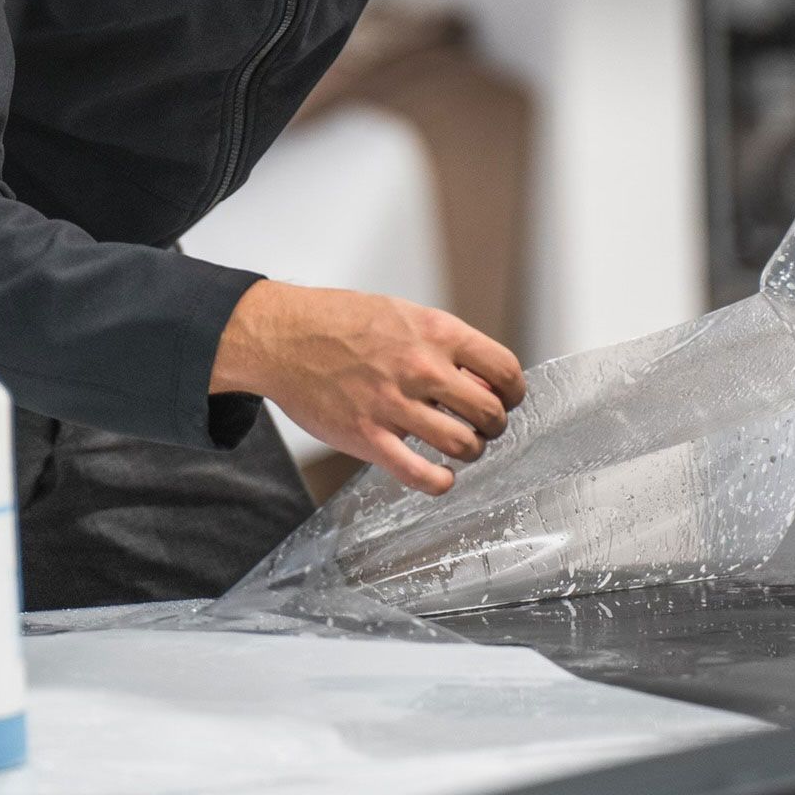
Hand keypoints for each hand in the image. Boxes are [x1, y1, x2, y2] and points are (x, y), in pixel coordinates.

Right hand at [210, 280, 525, 494]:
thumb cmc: (341, 321)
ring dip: (469, 451)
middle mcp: (420, 367)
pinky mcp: (367, 437)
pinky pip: (421, 475)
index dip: (512, 390)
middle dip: (493, 424)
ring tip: (457, 445)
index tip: (506, 398)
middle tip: (480, 425)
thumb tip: (483, 377)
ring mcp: (393, 404)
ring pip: (463, 445)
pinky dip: (440, 482)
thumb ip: (442, 342)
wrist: (282, 336)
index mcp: (434, 331)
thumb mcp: (402, 312)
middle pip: (490, 412)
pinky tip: (439, 475)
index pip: (504, 368)